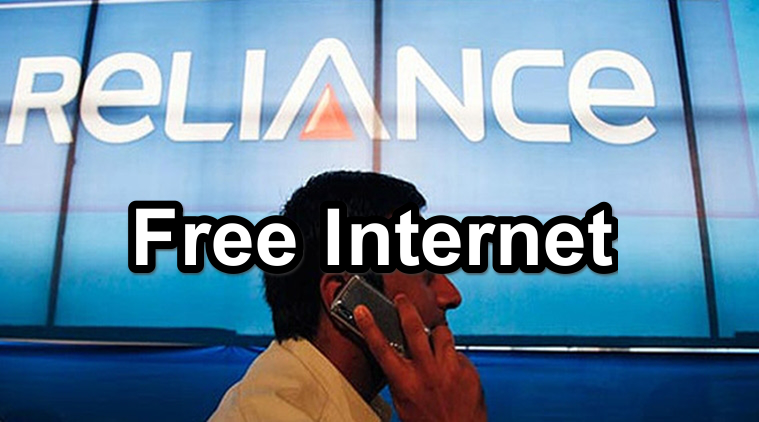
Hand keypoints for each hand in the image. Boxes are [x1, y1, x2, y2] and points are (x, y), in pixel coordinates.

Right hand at [354, 294, 486, 421]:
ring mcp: (449, 369)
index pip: (381, 348)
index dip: (369, 327)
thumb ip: (400, 379)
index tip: (362, 311)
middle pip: (414, 328)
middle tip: (402, 300)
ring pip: (442, 334)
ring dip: (437, 334)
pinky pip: (457, 353)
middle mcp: (426, 372)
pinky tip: (451, 370)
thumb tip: (397, 362)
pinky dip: (453, 357)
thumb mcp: (403, 403)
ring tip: (435, 340)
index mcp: (405, 382)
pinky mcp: (468, 369)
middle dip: (406, 308)